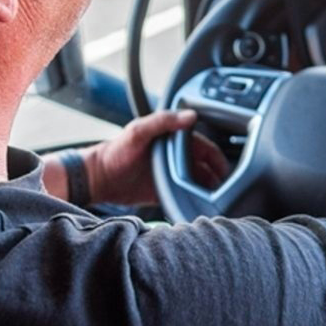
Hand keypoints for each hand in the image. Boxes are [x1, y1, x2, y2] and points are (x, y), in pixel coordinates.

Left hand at [84, 109, 230, 205]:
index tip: (227, 172)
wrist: (98, 177)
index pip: (205, 148)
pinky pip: (184, 196)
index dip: (218, 159)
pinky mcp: (163, 191)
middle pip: (205, 167)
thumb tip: (190, 116)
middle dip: (217, 178)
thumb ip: (163, 121)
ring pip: (197, 184)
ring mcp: (170, 174)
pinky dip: (193, 201)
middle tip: (226, 192)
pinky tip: (200, 208)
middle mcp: (174, 157)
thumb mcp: (138, 131)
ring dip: (207, 191)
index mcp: (173, 139)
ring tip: (216, 203)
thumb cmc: (115, 151)